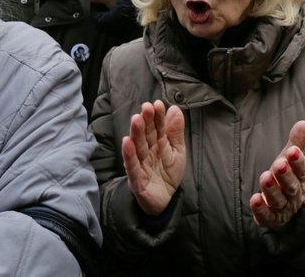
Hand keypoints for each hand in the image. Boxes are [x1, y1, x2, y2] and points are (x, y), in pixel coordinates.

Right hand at [121, 101, 186, 215]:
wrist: (165, 200)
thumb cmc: (168, 173)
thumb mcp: (177, 151)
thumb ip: (175, 132)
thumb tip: (174, 109)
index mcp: (158, 143)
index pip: (158, 127)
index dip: (157, 116)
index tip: (158, 104)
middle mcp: (147, 151)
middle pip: (146, 134)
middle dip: (146, 121)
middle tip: (146, 107)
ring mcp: (140, 164)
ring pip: (138, 147)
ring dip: (136, 133)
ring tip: (136, 119)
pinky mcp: (136, 179)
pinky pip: (132, 166)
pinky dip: (129, 155)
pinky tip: (127, 142)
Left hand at [250, 121, 304, 228]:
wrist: (289, 208)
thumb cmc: (287, 177)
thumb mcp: (290, 160)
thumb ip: (296, 143)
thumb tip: (304, 123)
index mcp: (300, 178)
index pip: (302, 169)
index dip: (298, 161)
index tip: (293, 150)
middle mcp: (294, 194)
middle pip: (292, 186)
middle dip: (285, 175)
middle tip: (279, 163)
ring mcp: (283, 208)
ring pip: (279, 201)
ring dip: (272, 190)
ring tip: (264, 177)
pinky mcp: (271, 218)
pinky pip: (267, 216)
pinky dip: (261, 209)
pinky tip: (254, 199)